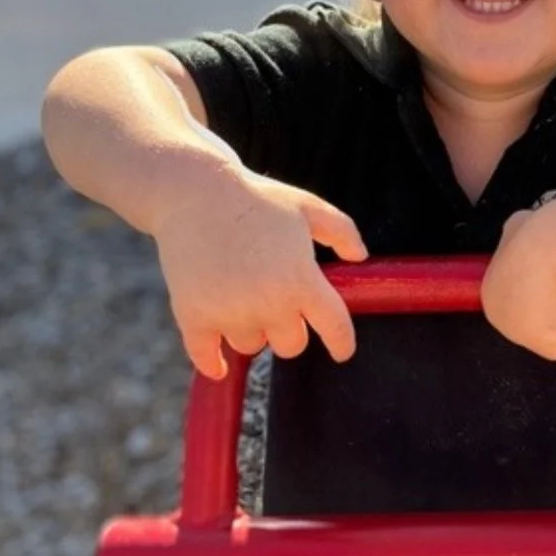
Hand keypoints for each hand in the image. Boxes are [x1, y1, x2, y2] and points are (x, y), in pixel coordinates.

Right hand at [152, 163, 367, 377]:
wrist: (194, 191)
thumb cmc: (256, 199)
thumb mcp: (307, 207)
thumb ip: (341, 231)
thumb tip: (360, 257)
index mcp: (302, 280)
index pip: (334, 328)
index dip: (342, 344)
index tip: (342, 352)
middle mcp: (270, 303)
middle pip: (291, 345)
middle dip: (289, 329)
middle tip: (275, 303)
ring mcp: (230, 313)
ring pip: (250, 346)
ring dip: (250, 330)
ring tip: (240, 299)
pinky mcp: (194, 316)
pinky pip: (207, 358)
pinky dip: (213, 363)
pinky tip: (218, 364)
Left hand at [480, 208, 555, 360]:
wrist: (554, 244)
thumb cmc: (539, 231)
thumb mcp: (518, 222)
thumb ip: (518, 231)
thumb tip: (524, 227)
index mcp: (491, 291)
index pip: (519, 298)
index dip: (544, 291)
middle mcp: (499, 317)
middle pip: (534, 318)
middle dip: (555, 309)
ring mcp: (518, 333)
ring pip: (550, 332)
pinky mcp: (542, 344)